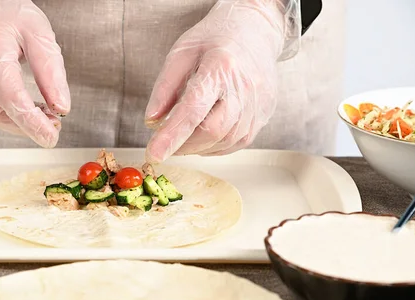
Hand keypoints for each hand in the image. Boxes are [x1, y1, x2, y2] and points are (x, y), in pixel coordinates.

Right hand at [0, 0, 69, 147]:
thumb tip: (62, 107)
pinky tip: (24, 109)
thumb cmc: (8, 13)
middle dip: (27, 126)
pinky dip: (6, 114)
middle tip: (53, 126)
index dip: (32, 123)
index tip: (50, 137)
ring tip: (42, 116)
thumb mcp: (40, 34)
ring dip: (18, 123)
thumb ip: (51, 72)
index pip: (11, 97)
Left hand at [144, 0, 297, 162]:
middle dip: (183, 145)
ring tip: (184, 135)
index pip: (192, 109)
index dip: (172, 136)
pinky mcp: (263, 115)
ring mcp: (257, 103)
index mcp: (220, 66)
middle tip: (165, 142)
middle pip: (212, 131)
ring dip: (198, 146)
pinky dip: (215, 146)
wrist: (256, 30)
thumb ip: (165, 87)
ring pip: (225, 141)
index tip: (153, 154)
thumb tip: (151, 121)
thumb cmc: (215, 39)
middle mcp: (244, 87)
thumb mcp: (181, 52)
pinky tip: (204, 135)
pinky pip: (237, 142)